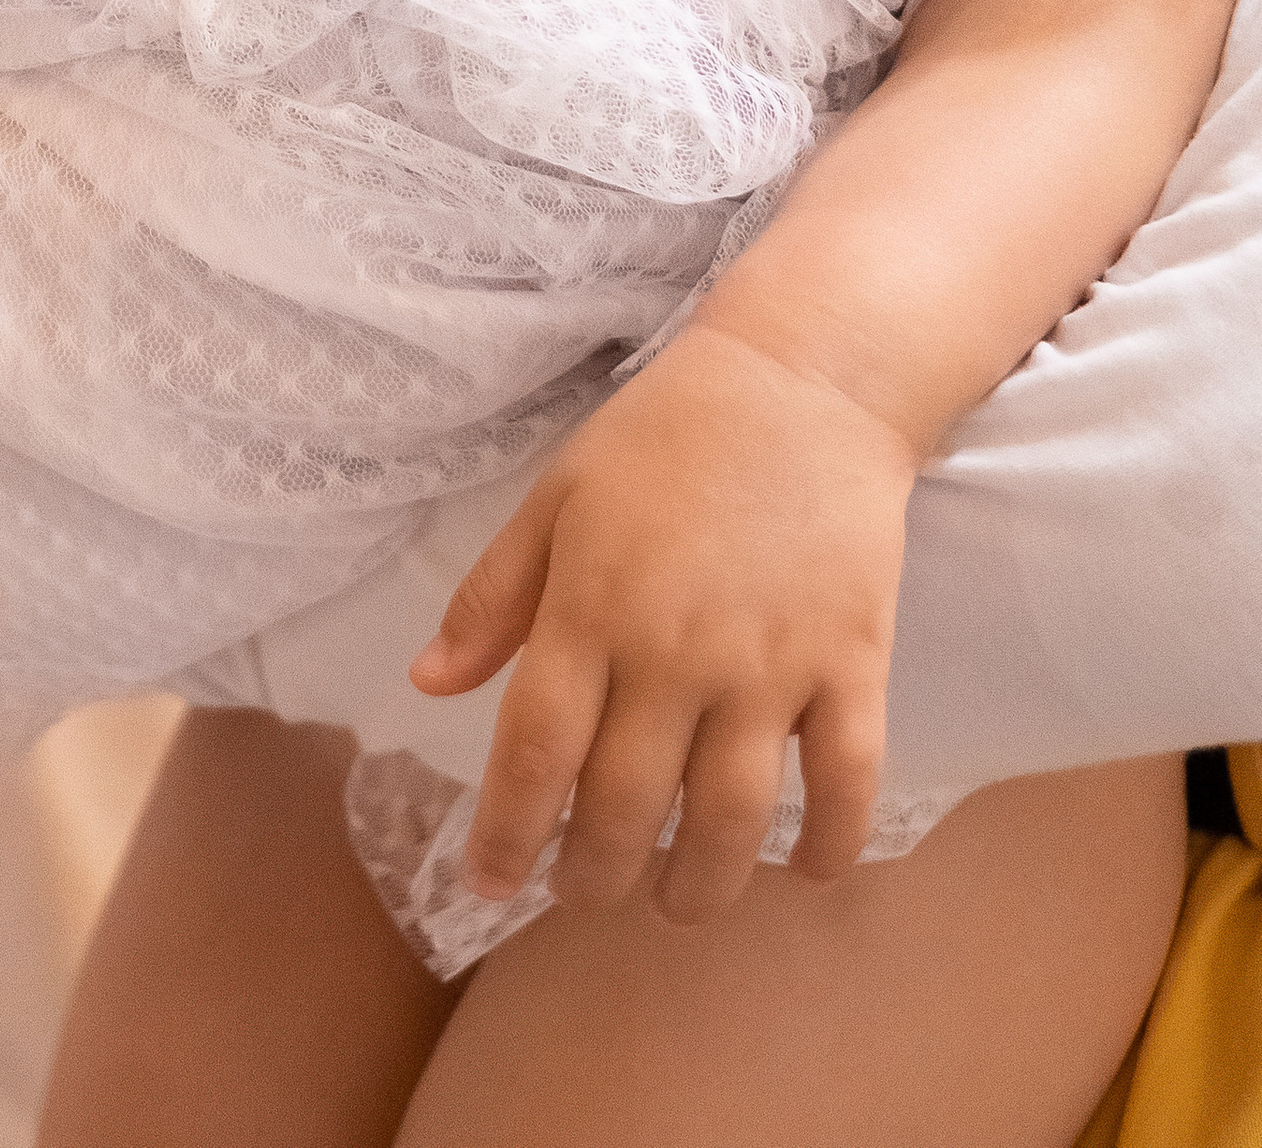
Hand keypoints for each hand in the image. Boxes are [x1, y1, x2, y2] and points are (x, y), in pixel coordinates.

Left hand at [407, 323, 910, 925]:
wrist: (803, 380)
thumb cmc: (665, 436)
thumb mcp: (557, 496)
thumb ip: (492, 596)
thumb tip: (427, 684)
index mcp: (591, 605)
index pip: (533, 751)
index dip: (505, 832)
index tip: (487, 883)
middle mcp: (675, 649)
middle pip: (625, 805)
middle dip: (592, 876)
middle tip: (579, 892)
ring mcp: (769, 663)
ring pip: (729, 820)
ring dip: (697, 887)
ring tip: (673, 901)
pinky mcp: (852, 662)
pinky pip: (846, 782)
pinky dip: (828, 846)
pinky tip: (804, 872)